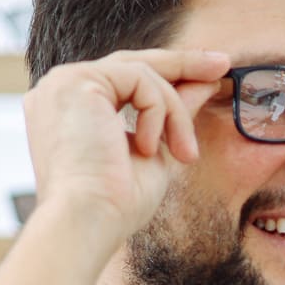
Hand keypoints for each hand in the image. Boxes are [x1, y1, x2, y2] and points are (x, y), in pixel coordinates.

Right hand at [21, 48, 231, 239]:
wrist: (88, 221)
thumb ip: (172, 114)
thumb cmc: (115, 204)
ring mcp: (65, 82)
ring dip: (174, 113)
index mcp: (72, 109)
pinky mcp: (76, 81)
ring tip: (183, 152)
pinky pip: (140, 80)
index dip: (170, 74)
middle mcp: (61, 89)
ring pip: (143, 75)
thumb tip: (205, 83)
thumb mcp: (155, 151)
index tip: (212, 74)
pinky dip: (157, 112)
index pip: (126, 79)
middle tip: (223, 65)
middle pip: (133, 63)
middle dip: (183, 64)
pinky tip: (149, 148)